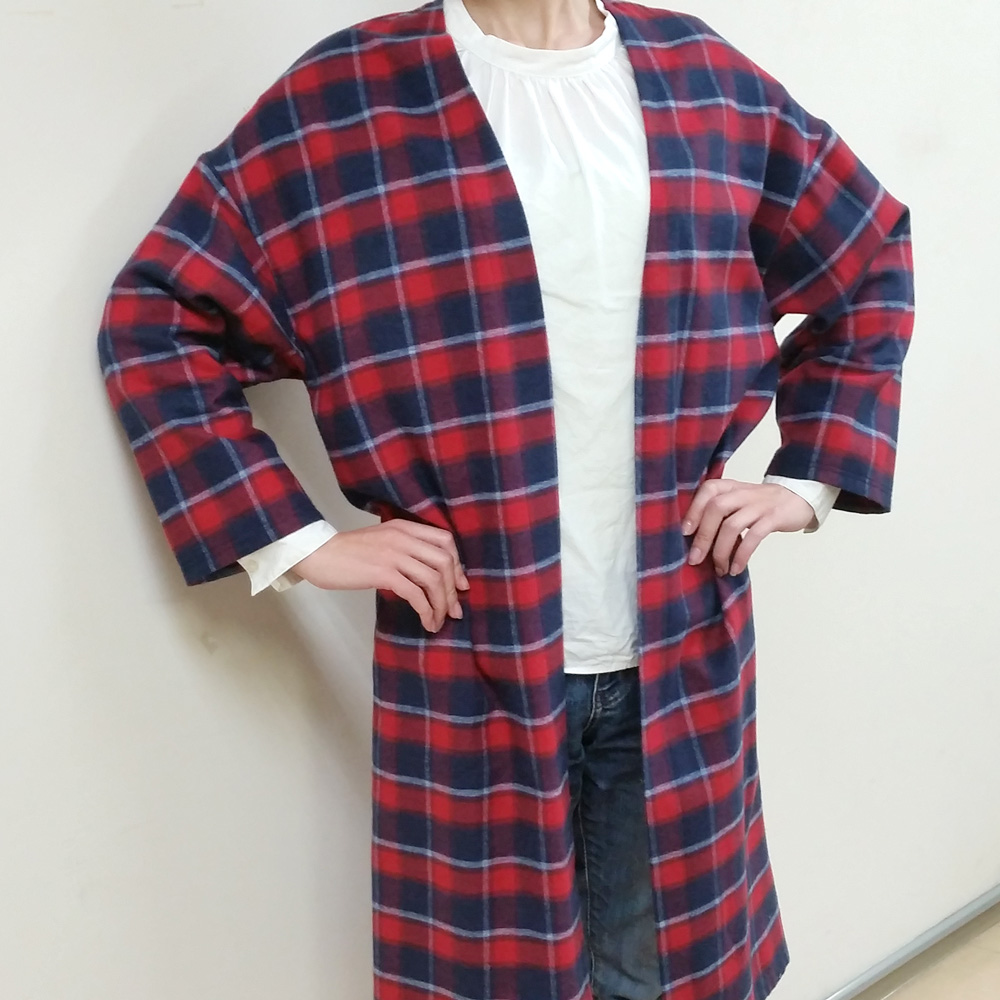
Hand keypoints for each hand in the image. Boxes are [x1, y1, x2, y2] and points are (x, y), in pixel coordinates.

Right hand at [290, 521, 469, 632]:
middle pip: (445, 562)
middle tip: (454, 610)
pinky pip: (416, 594)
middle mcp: (404, 538)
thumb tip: (426, 574)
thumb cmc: (348, 551)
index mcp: (405, 527)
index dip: (458, 564)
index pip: (445, 540)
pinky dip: (426, 611)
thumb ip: (404, 548)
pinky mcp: (384, 573)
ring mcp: (395, 555)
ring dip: (442, 605)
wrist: (319, 553)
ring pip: (434, 580)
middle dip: (453, 590)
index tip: (460, 585)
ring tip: (439, 621)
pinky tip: (426, 622)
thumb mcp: (382, 540)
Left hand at [681, 479, 817, 576]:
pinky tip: (736, 568)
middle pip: (716, 509)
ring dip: (721, 551)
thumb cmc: (761, 504)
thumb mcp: (739, 500)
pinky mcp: (774, 517)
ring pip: (732, 525)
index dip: (694, 510)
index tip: (685, 532)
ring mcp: (759, 504)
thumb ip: (719, 511)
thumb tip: (694, 539)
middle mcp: (742, 492)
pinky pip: (754, 536)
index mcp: (731, 486)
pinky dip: (742, 555)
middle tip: (695, 560)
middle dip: (703, 536)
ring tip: (719, 569)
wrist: (799, 497)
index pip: (708, 490)